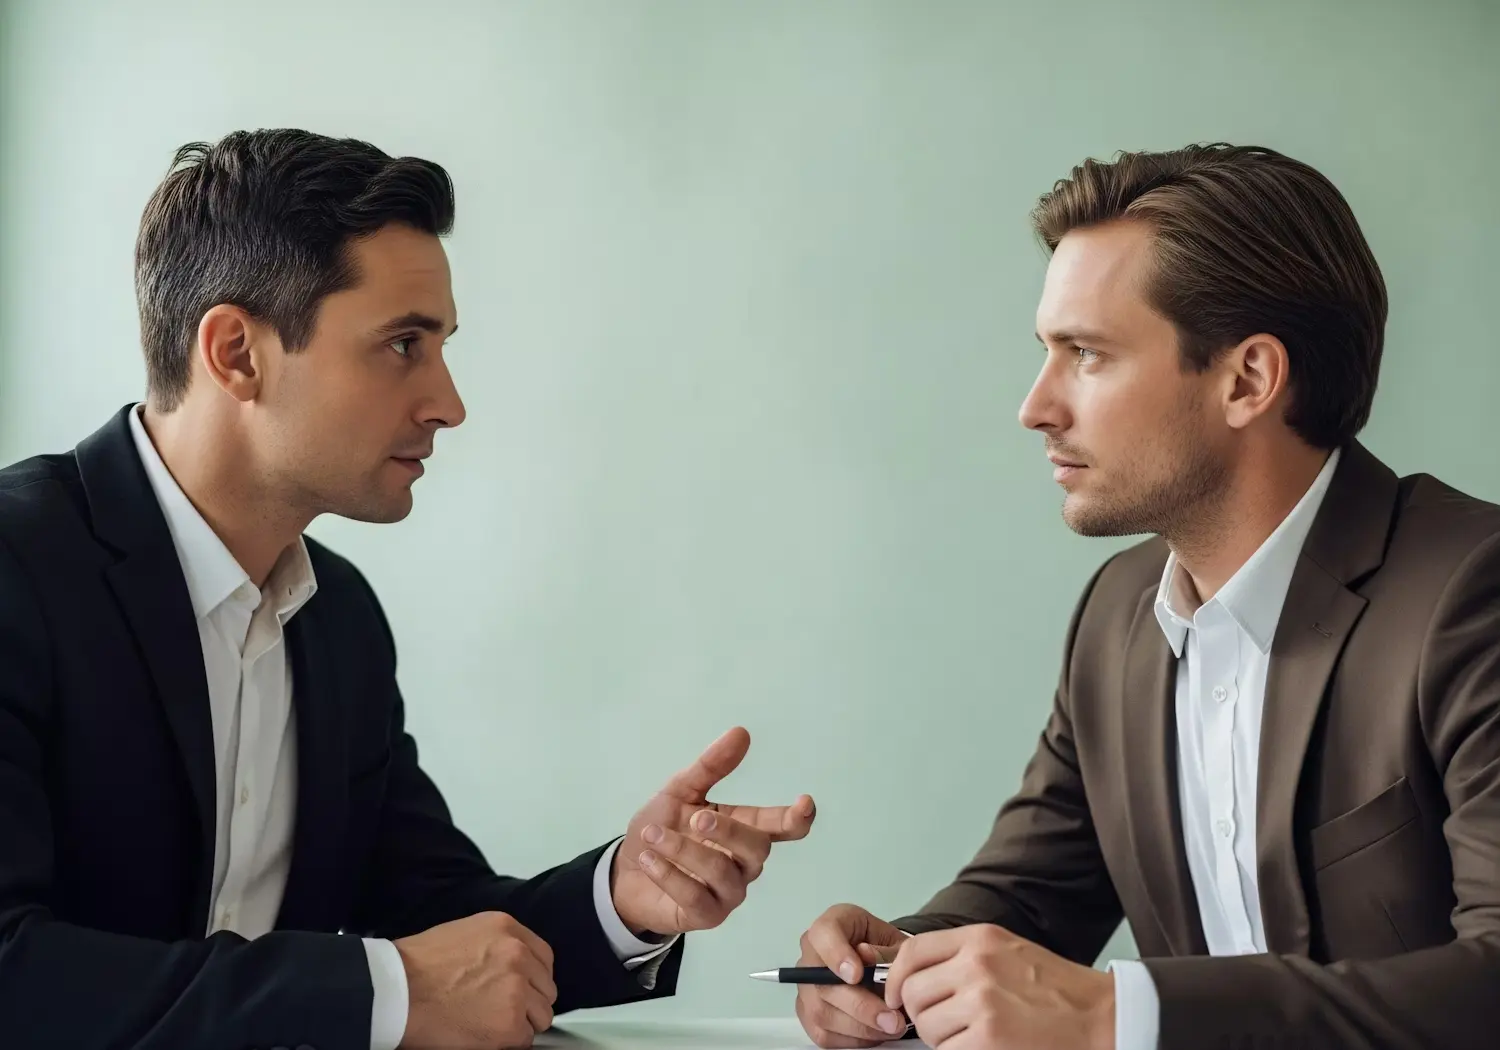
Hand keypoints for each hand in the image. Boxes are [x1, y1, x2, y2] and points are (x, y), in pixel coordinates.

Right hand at [394, 912, 555, 1049]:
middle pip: (545, 988)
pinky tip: (483, 1034)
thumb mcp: (464, 933)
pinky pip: (525, 1039)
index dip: (533, 978)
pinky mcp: (510, 1023)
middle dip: (528, 1002)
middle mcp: (518, 955)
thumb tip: (513, 966)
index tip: (524, 989)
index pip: (544, 957)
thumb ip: (496, 946)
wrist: (395, 990)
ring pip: (541, 1015)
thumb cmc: (416, 966)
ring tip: (489, 1023)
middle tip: (501, 1010)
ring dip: (520, 1023)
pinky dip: (507, 1042)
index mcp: (506, 929)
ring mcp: (517, 989)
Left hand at [610, 726, 814, 935]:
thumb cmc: (662, 828)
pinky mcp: (706, 916)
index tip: (805, 803)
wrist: (626, 871)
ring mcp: (728, 893)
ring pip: (722, 872)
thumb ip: (711, 765)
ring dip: (684, 851)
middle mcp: (744, 863)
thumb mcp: (680, 791)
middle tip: (697, 817)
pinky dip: (669, 875)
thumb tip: (741, 732)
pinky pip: (695, 897)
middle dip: (729, 831)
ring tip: (652, 835)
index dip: (796, 818)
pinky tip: (648, 859)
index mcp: (745, 829)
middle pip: (757, 849)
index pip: (781, 826)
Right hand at [794, 903, 911, 1047]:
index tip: (856, 975)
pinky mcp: (807, 1012)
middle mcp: (812, 952)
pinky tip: (874, 1033)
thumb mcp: (895, 942)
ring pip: (821, 1012)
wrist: (882, 963)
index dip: (836, 954)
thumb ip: (884, 951)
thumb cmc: (886, 950)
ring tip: (891, 1028)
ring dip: (860, 1027)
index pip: (823, 934)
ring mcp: (805, 984)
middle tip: (891, 1019)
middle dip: (860, 1005)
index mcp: (833, 923)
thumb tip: (868, 959)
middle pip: (821, 982)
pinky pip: (823, 1033)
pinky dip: (852, 1039)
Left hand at [884, 925, 1114, 1049]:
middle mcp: (976, 964)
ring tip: (970, 1036)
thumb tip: (917, 976)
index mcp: (979, 939)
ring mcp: (982, 1001)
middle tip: (943, 1024)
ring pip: (927, 1026)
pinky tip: (980, 1048)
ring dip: (941, 1038)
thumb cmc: (1057, 988)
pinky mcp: (989, 1037)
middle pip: (913, 992)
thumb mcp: (1007, 951)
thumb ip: (963, 957)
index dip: (895, 978)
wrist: (1100, 1016)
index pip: (913, 952)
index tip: (896, 995)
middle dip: (920, 1014)